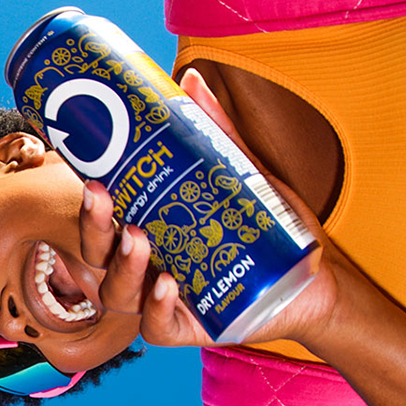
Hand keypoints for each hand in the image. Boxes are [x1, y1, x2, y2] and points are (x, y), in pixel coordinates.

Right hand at [76, 68, 350, 349]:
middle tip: (102, 198)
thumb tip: (189, 77)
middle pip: (97, 256)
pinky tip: (168, 283)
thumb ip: (216, 132)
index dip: (87, 202)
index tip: (88, 173)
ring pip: (117, 293)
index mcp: (148, 231)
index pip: (102, 220)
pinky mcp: (188, 328)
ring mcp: (163, 300)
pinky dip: (156, 307)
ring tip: (139, 238)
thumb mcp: (244, 175)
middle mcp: (146, 268)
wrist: (318, 280)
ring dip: (121, 265)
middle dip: (92, 228)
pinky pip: (156, 328)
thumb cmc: (272, 231)